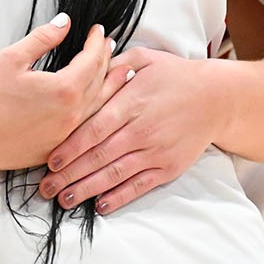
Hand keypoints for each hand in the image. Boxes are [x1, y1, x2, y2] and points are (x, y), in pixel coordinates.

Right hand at [0, 15, 117, 174]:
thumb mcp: (12, 58)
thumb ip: (42, 38)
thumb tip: (64, 23)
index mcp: (65, 89)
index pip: (92, 59)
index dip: (96, 42)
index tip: (98, 30)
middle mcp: (74, 113)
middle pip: (101, 81)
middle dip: (106, 60)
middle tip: (108, 45)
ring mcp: (69, 133)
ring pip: (100, 105)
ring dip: (110, 85)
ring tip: (118, 71)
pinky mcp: (60, 146)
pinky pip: (87, 123)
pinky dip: (98, 107)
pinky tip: (97, 102)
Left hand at [40, 48, 226, 214]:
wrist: (217, 97)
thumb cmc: (175, 75)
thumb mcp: (144, 58)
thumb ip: (113, 66)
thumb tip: (84, 66)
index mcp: (131, 103)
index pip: (94, 129)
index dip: (70, 147)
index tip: (50, 161)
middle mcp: (142, 130)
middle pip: (100, 156)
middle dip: (70, 174)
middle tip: (46, 187)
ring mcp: (156, 151)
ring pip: (116, 174)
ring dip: (88, 189)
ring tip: (65, 199)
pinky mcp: (169, 167)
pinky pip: (140, 185)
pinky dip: (120, 197)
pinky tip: (100, 205)